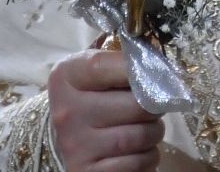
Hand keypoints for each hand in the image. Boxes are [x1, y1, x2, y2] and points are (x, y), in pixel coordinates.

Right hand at [47, 50, 164, 171]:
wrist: (62, 138)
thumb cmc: (88, 97)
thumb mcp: (94, 71)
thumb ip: (120, 60)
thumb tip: (158, 59)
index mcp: (66, 77)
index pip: (107, 65)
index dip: (140, 68)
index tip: (158, 72)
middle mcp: (67, 112)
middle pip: (136, 105)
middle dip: (156, 105)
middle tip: (155, 104)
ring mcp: (77, 146)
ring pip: (141, 136)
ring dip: (154, 131)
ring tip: (147, 126)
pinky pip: (138, 163)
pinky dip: (148, 156)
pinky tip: (138, 150)